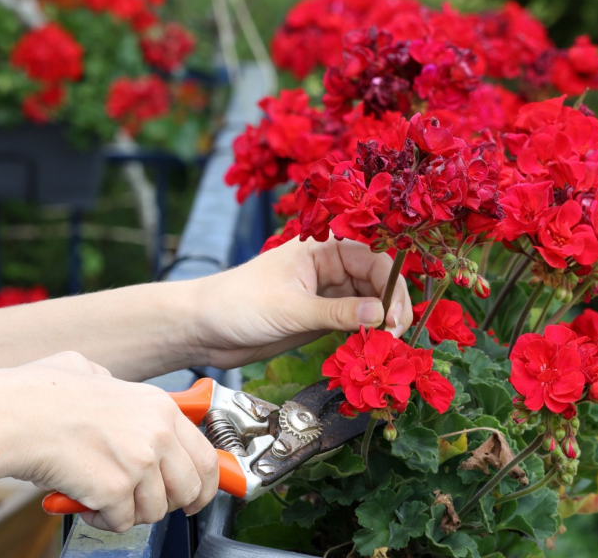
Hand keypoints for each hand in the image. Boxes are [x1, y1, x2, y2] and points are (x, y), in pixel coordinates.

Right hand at [0, 352, 218, 531]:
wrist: (9, 416)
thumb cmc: (39, 395)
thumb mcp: (91, 372)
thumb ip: (115, 385)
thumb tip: (115, 386)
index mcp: (158, 407)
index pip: (206, 455)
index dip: (205, 483)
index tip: (197, 494)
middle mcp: (156, 433)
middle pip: (190, 488)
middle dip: (172, 505)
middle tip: (149, 506)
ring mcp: (139, 462)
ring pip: (156, 510)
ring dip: (129, 512)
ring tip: (103, 496)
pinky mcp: (115, 489)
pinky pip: (122, 521)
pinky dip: (103, 519)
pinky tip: (85, 501)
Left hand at [189, 237, 412, 368]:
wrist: (202, 329)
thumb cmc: (238, 304)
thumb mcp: (291, 308)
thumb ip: (337, 312)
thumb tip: (381, 314)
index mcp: (321, 249)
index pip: (372, 259)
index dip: (390, 285)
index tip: (395, 316)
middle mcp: (327, 268)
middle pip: (376, 282)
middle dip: (391, 306)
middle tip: (395, 337)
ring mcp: (324, 294)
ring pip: (367, 304)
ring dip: (381, 324)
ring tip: (385, 346)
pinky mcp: (318, 319)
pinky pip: (352, 323)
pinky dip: (364, 335)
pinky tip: (370, 348)